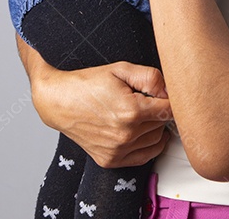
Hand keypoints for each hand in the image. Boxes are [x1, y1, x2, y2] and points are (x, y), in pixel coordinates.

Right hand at [18, 35, 171, 167]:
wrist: (58, 101)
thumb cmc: (87, 84)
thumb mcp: (121, 69)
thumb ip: (151, 78)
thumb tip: (170, 91)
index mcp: (131, 111)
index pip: (170, 110)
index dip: (170, 99)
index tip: (163, 95)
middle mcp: (125, 134)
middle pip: (163, 125)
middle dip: (159, 111)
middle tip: (145, 100)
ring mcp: (117, 150)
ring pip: (156, 140)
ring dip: (154, 128)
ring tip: (139, 114)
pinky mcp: (110, 160)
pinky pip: (143, 157)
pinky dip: (148, 145)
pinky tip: (140, 131)